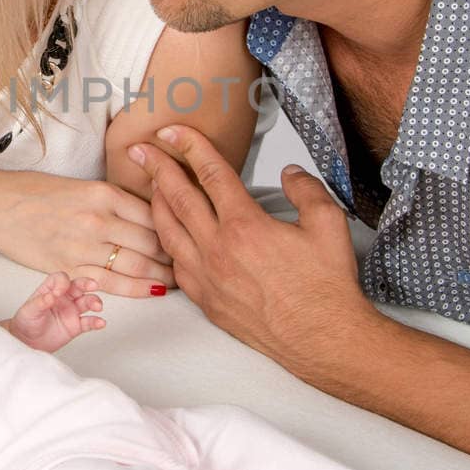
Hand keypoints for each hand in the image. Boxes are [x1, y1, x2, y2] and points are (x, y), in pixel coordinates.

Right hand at [0, 170, 176, 297]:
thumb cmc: (36, 192)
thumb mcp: (82, 186)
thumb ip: (115, 201)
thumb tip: (151, 214)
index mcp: (103, 193)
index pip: (154, 212)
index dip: (177, 226)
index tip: (191, 234)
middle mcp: (97, 219)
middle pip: (152, 240)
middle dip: (176, 254)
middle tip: (194, 260)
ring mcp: (82, 246)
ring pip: (137, 264)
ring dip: (163, 275)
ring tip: (180, 279)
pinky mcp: (68, 268)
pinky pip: (112, 284)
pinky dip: (138, 290)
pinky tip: (155, 292)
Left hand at [4, 272, 105, 352]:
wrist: (27, 342)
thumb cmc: (26, 322)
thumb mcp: (29, 311)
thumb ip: (40, 302)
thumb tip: (50, 296)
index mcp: (51, 289)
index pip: (60, 279)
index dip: (62, 283)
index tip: (60, 292)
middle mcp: (64, 298)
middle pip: (79, 286)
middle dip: (87, 284)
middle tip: (93, 285)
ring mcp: (71, 311)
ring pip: (87, 302)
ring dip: (94, 301)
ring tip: (97, 306)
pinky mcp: (76, 326)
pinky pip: (89, 322)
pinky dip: (96, 322)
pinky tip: (100, 322)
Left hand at [127, 125, 370, 368]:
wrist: (322, 338)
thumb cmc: (326, 287)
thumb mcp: (329, 223)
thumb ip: (306, 190)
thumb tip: (290, 173)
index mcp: (245, 225)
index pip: (210, 172)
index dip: (189, 146)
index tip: (174, 131)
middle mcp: (218, 249)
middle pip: (177, 197)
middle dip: (156, 167)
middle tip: (141, 149)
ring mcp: (208, 277)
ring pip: (168, 232)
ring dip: (155, 203)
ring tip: (150, 186)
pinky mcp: (207, 300)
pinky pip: (176, 266)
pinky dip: (168, 244)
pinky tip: (169, 235)